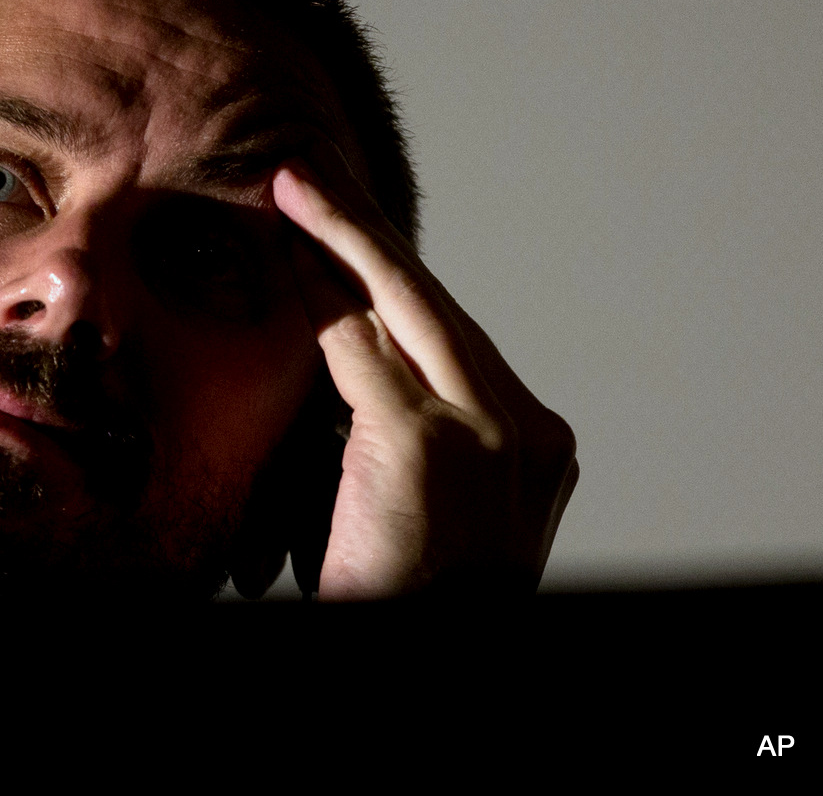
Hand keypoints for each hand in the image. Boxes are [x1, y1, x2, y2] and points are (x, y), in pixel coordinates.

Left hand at [273, 138, 578, 598]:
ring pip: (403, 306)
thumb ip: (405, 428)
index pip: (454, 332)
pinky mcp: (429, 445)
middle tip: (311, 172)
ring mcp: (489, 434)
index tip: (350, 224)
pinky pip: (359, 348)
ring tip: (292, 188)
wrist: (422, 649)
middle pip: (436, 302)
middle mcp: (528, 430)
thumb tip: (350, 353)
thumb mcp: (420, 501)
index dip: (395, 272)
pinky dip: (319, 292)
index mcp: (535, 443)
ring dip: (338, 238)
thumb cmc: (405, 594)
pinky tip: (287, 247)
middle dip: (366, 230)